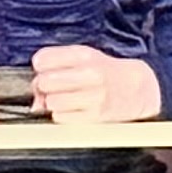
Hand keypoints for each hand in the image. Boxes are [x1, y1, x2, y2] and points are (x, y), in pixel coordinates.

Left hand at [30, 46, 162, 123]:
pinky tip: (71, 109)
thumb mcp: (83, 59)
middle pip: (44, 81)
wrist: (136, 89)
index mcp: (84, 55)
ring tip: (62, 99)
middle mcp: (90, 74)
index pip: (42, 59)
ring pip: (51, 102)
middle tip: (52, 87)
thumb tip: (35, 97)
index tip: (45, 69)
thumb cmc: (104, 72)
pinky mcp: (95, 116)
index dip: (39, 67)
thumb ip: (55, 68)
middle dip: (43, 86)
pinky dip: (61, 115)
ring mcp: (93, 96)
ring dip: (52, 103)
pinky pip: (61, 117)